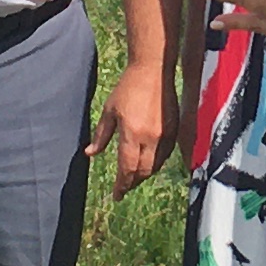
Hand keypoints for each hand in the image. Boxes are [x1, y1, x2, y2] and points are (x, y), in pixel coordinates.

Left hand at [91, 57, 176, 198]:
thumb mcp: (109, 111)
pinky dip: (156, 163)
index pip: (127, 169)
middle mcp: (151, 138)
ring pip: (156, 166)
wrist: (154, 71)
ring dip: (144, 174)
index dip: (121, 185)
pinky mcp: (175, 130)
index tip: (116, 195)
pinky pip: (166, 155)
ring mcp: (166, 135)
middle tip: (124, 187)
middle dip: (132, 183)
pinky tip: (149, 163)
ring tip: (134, 177)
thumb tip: (90, 154)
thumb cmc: (128, 88)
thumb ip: (101, 135)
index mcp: (132, 134)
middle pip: (143, 172)